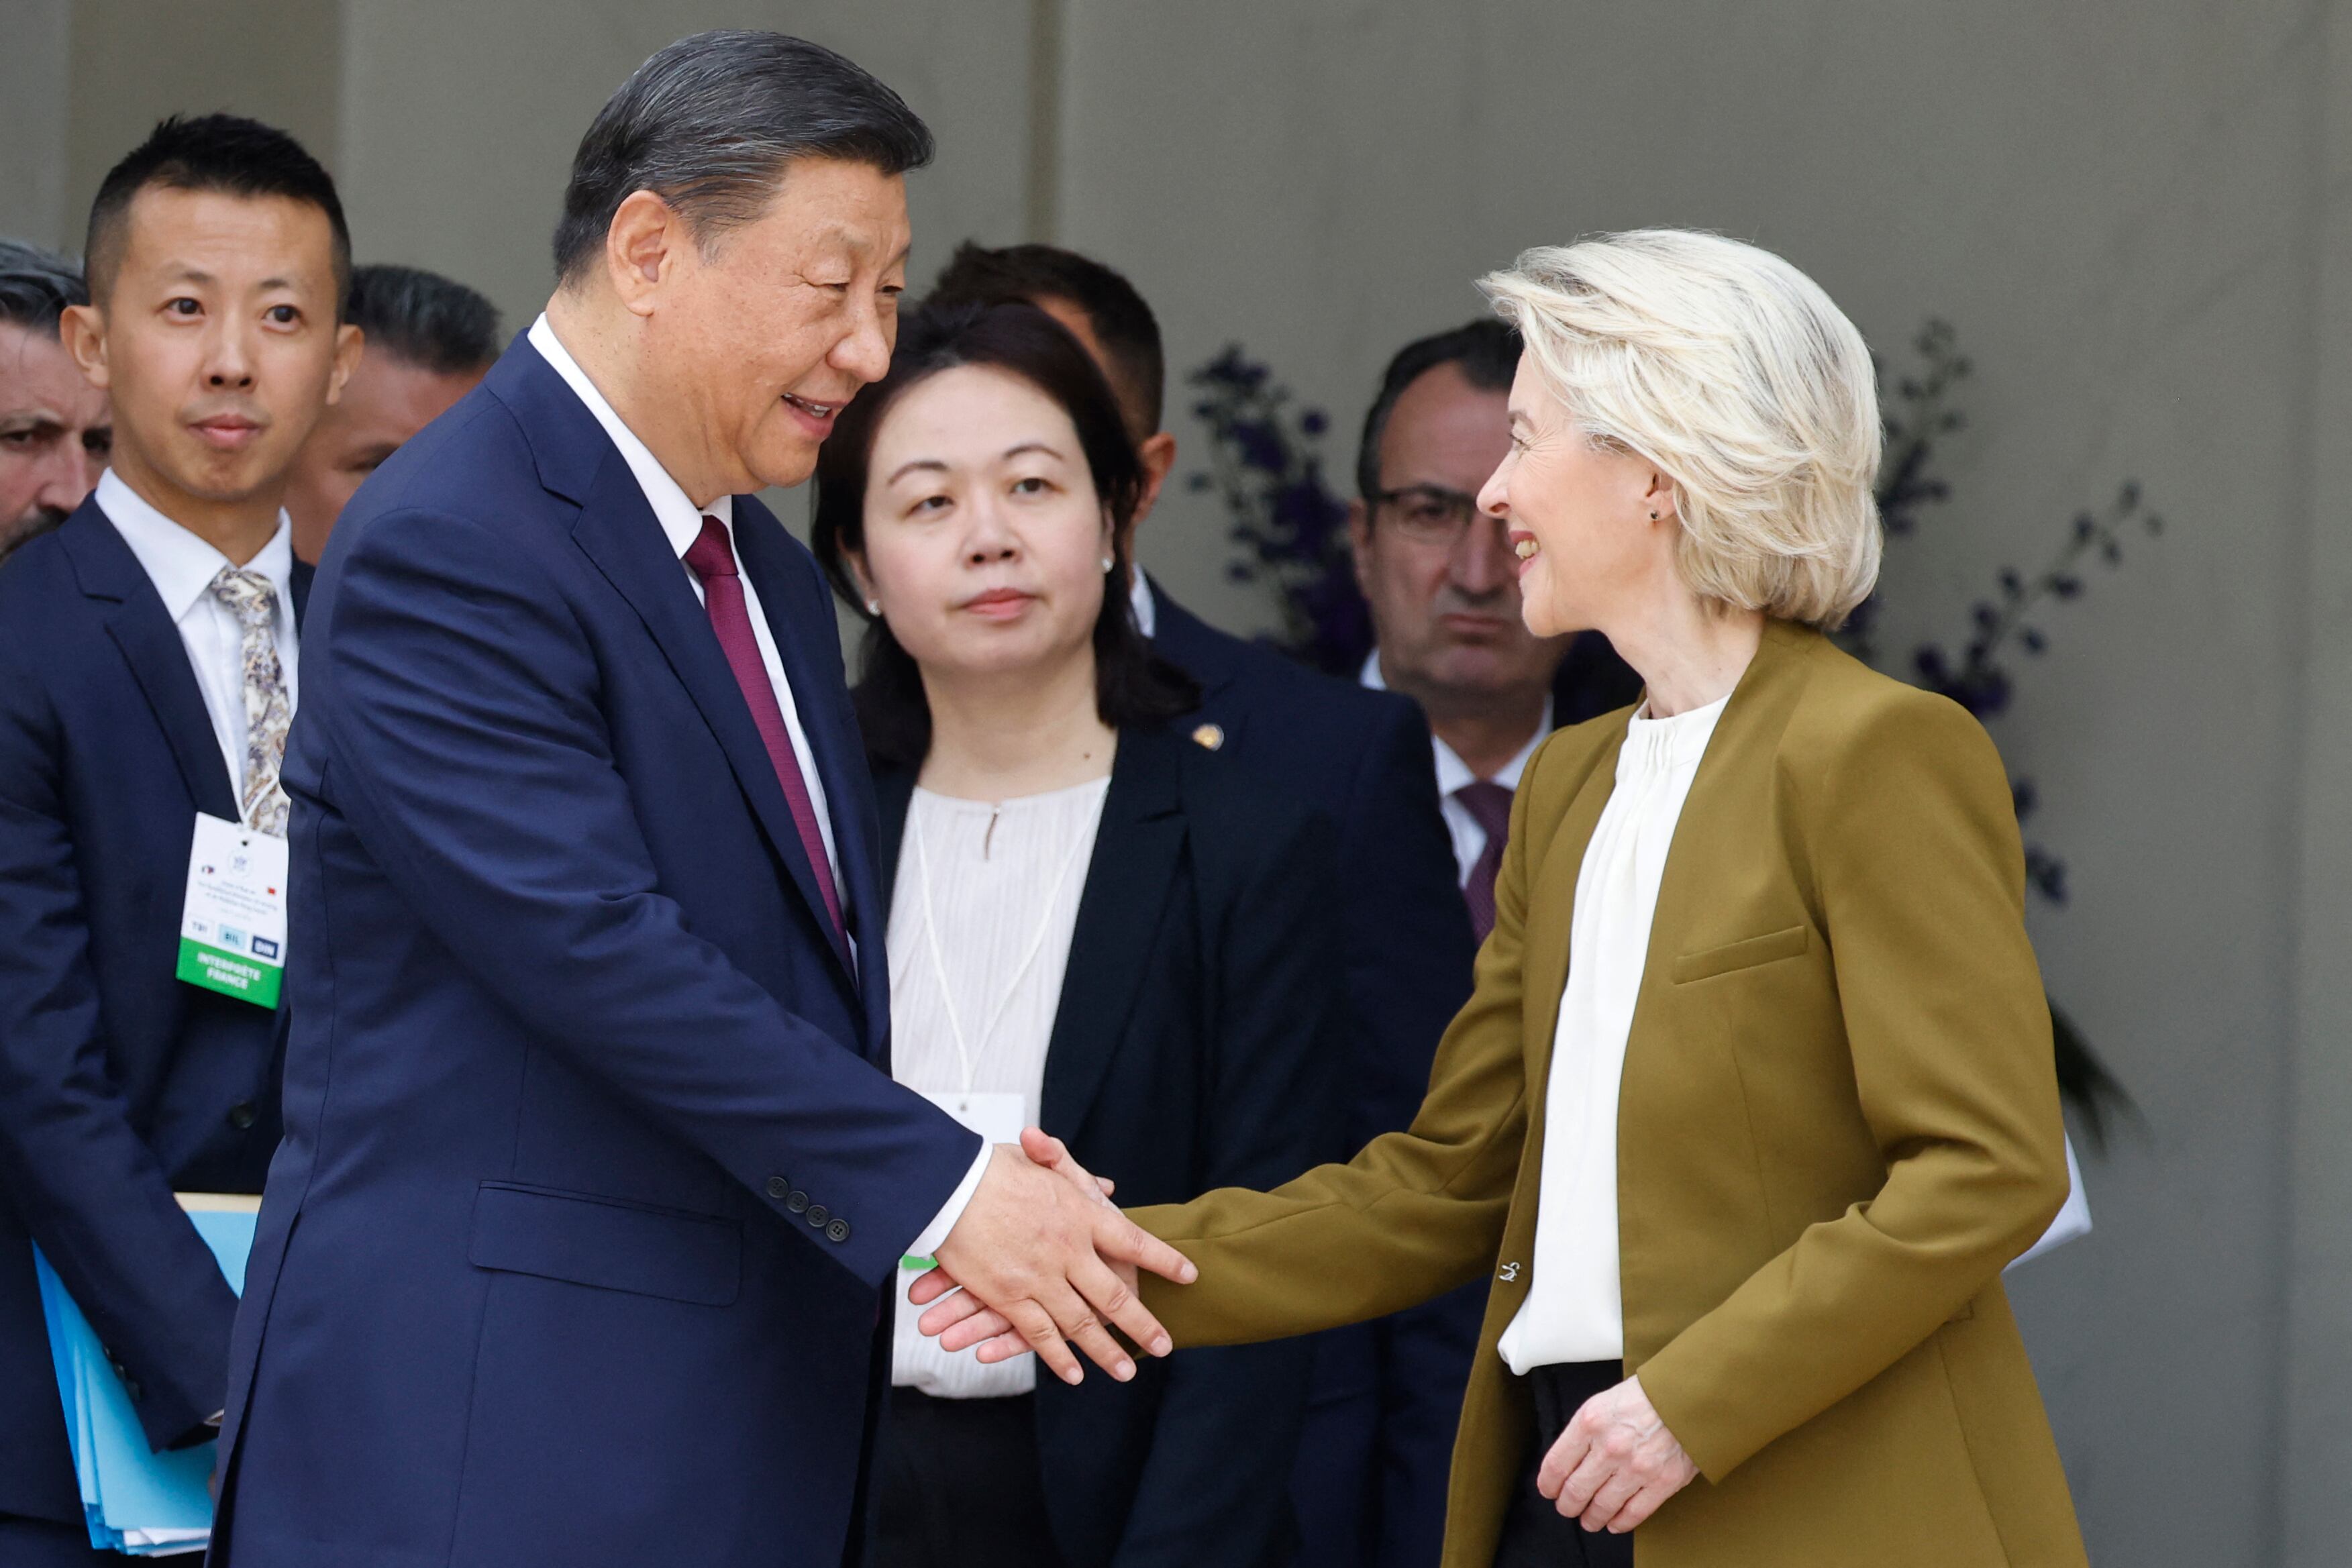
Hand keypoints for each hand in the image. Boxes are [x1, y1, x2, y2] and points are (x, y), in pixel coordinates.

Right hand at [925, 1134, 1192, 1386]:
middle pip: (1115, 1296)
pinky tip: (1075, 1373)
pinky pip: (1040, 1335)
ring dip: (1106, 1352)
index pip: (1134, 1242)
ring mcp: (1041, 1278)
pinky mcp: (1009, 1297)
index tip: (1189, 1275)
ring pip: (1082, 1325)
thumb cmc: (989, 1168)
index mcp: (1081, 1214)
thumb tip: (1108, 1187)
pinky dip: (1059, 1357)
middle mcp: (1069, 1250)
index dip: (1163, 1261)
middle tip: (1164, 1344)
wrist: (947, 1184)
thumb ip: (1076, 1176)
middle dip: (1143, 1325)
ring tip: (1127, 1372)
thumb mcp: (1040, 1162)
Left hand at [1536, 1374, 1698, 1533]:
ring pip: (1603, 1506)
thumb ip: (1584, 1431)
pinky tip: (1613, 1524)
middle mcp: (1610, 1447)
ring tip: (1589, 1521)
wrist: (1689, 1396)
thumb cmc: (1644, 1396)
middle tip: (1567, 1509)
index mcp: (1590, 1422)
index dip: (1548, 1484)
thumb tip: (1567, 1461)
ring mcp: (1637, 1467)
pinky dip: (1620, 1523)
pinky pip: (1634, 1513)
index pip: (1557, 1464)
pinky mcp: (1662, 1482)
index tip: (1548, 1491)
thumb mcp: (1603, 1402)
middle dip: (1567, 1505)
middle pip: (1576, 1490)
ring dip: (1591, 1518)